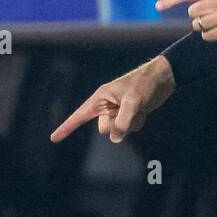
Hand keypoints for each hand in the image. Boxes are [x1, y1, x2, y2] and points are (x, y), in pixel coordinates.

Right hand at [50, 56, 174, 143]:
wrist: (164, 77)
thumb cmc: (145, 84)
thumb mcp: (133, 103)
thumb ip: (122, 122)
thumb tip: (115, 139)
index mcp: (101, 97)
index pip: (79, 115)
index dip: (66, 128)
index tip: (53, 138)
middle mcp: (107, 105)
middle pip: (104, 129)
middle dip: (117, 125)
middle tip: (130, 109)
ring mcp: (118, 110)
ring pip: (118, 131)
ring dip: (131, 124)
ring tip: (140, 106)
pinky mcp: (129, 114)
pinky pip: (130, 129)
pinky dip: (138, 122)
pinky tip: (144, 109)